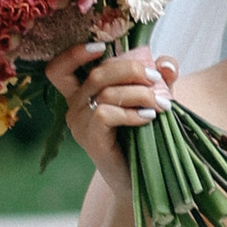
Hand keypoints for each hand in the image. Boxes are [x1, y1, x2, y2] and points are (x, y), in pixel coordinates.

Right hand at [56, 37, 177, 184]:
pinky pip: (106, 114)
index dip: (73, 54)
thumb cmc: (143, 136)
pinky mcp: (90, 139)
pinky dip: (132, 112)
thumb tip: (167, 64)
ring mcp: (79, 124)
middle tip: (157, 79)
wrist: (140, 178)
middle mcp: (75, 106)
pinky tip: (149, 118)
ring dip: (139, 93)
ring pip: (105, 92)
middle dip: (131, 70)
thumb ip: (160, 78)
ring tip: (161, 104)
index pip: (59, 69)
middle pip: (96, 74)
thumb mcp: (152, 99)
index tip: (101, 48)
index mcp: (82, 93)